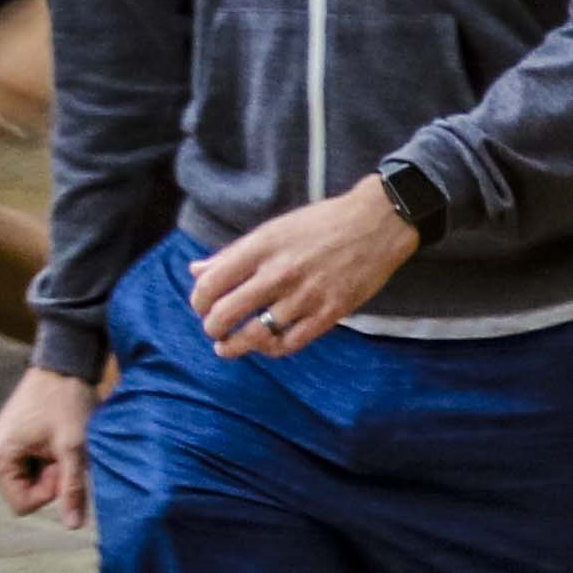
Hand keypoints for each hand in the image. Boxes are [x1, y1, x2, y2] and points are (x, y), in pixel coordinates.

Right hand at [0, 366, 95, 523]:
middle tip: (64, 452)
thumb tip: (73, 527)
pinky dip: (47, 458)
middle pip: (25, 492)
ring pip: (30, 479)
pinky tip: (56, 439)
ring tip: (61, 443)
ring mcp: (1, 445)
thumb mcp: (73, 449)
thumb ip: (72, 489)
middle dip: (50, 479)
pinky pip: (30, 465)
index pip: (22, 504)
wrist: (63, 366)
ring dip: (51, 469)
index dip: (49, 493)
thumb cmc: (66, 404)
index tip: (62, 466)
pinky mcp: (11, 439)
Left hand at [189, 182, 423, 358]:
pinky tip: (265, 346)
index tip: (200, 307)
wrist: (376, 224)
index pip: (212, 283)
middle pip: (228, 313)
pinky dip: (272, 349)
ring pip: (257, 334)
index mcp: (260, 248)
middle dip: (212, 328)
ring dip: (236, 346)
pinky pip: (293, 342)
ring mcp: (306, 295)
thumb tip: (196, 270)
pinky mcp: (332, 312)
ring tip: (228, 348)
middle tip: (212, 331)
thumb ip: (232, 253)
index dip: (198, 301)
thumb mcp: (271, 230)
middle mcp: (279, 273)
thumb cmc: (319, 224)